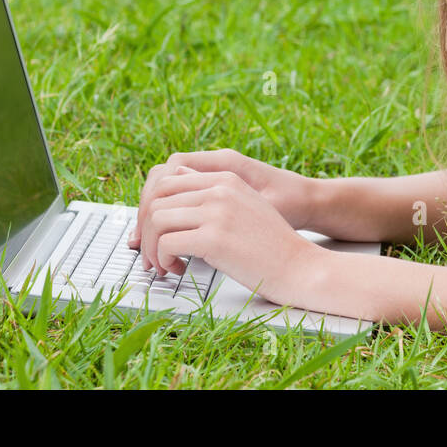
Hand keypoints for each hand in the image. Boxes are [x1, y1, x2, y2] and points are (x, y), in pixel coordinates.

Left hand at [132, 167, 324, 306]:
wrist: (300, 266)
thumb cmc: (272, 244)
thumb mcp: (246, 205)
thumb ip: (215, 195)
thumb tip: (175, 199)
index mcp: (226, 177)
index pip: (168, 179)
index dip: (152, 208)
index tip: (154, 232)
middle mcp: (220, 188)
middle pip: (156, 199)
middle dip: (146, 230)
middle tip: (152, 253)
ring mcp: (217, 211)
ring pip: (156, 221)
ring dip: (152, 247)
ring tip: (164, 264)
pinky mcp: (214, 238)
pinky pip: (166, 243)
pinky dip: (163, 260)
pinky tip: (178, 269)